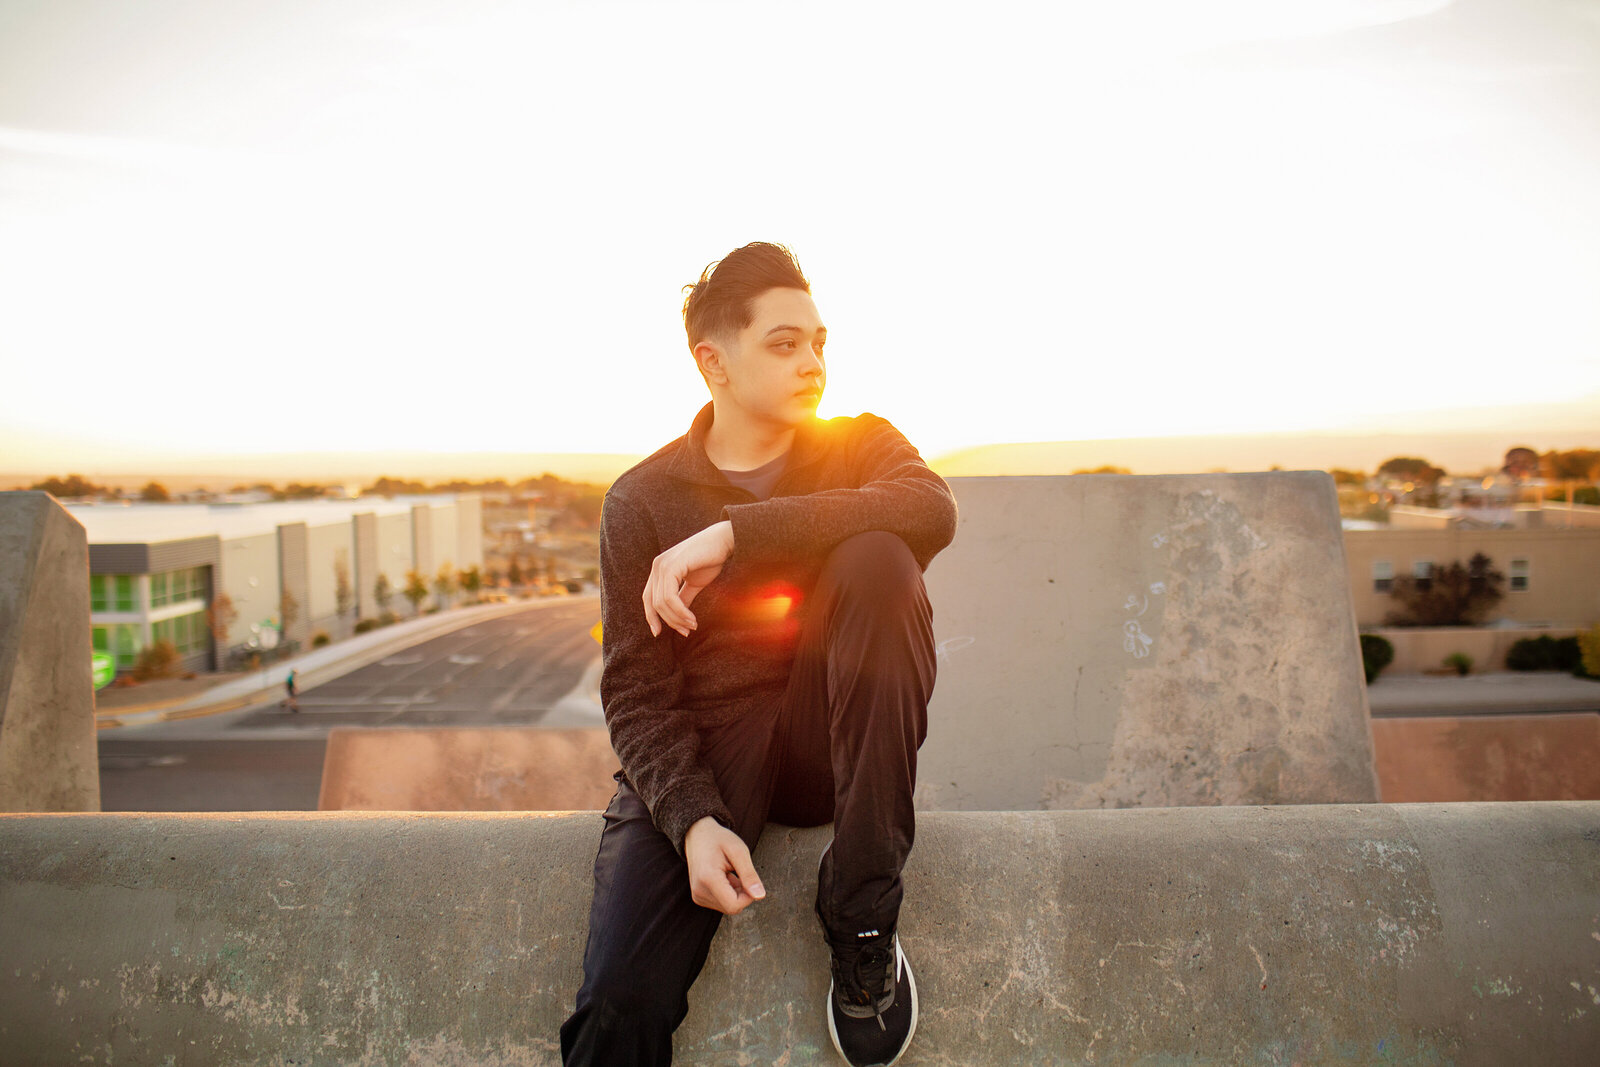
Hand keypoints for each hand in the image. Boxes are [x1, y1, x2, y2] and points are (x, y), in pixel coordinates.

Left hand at [643, 521, 734, 637]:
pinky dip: (680, 612)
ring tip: (692, 626)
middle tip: (686, 631)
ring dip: (677, 619)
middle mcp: (657, 566)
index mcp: (659, 569)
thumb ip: (682, 598)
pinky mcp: (671, 566)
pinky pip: (670, 597)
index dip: (651, 617)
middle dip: (669, 621)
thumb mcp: (693, 583)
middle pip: (654, 603)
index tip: (659, 633)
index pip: (648, 598)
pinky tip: (692, 619)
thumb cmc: (711, 559)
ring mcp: (662, 565)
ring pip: (661, 603)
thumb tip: (678, 618)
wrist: (724, 541)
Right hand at [684, 816, 765, 914]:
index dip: (748, 896)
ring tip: (729, 873)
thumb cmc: (718, 840)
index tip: (748, 879)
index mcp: (708, 879)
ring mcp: (697, 895)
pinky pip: (721, 903)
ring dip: (735, 892)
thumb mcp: (739, 851)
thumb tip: (760, 896)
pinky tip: (724, 877)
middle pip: (732, 908)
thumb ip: (749, 875)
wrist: (697, 835)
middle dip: (742, 894)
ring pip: (728, 906)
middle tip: (739, 872)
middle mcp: (699, 891)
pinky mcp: (698, 897)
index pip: (734, 905)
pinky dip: (728, 892)